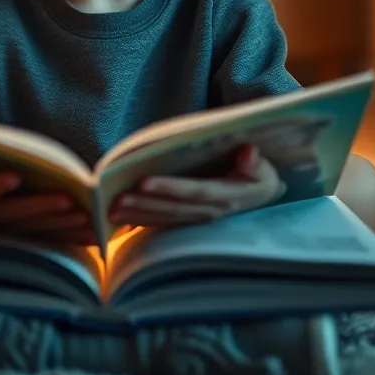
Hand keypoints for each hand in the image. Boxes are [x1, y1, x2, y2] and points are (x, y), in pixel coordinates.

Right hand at [0, 112, 95, 244]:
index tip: (15, 176)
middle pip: (7, 214)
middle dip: (39, 206)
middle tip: (67, 199)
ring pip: (29, 227)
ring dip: (58, 224)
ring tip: (86, 214)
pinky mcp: (18, 230)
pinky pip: (45, 235)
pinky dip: (70, 235)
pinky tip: (95, 233)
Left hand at [109, 145, 285, 226]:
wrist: (263, 195)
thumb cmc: (259, 174)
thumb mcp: (264, 168)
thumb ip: (256, 162)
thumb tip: (248, 153)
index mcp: (228, 195)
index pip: (195, 191)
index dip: (170, 188)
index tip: (144, 181)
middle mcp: (211, 212)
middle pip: (174, 208)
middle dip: (144, 205)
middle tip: (116, 200)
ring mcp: (199, 218)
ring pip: (165, 218)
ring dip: (137, 215)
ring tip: (110, 211)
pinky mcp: (189, 220)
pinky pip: (163, 222)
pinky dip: (141, 220)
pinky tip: (118, 218)